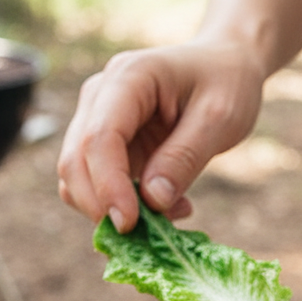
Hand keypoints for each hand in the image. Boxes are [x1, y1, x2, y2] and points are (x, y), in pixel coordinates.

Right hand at [56, 39, 266, 231]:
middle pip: (74, 161)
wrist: (224, 65)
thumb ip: (185, 157)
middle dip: (101, 205)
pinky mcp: (104, 146)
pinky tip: (163, 207)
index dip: (108, 185)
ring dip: (110, 210)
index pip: (99, 137)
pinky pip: (95, 185)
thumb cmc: (226, 82)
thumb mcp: (220, 117)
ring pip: (75, 178)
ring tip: (169, 214)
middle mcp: (99, 97)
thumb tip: (151, 201)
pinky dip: (119, 207)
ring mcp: (95, 120)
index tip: (130, 224)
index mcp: (128, 78)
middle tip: (148, 235)